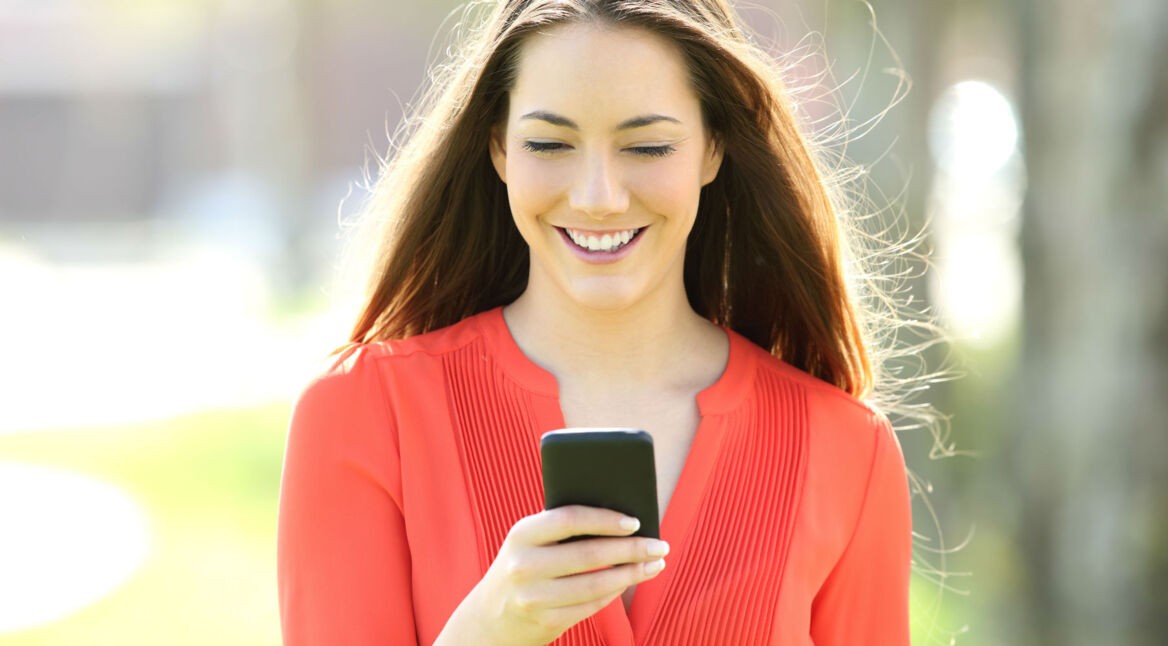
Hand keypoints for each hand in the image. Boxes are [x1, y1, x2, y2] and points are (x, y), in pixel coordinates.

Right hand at [436, 505, 669, 645]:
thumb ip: (563, 526)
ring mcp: (534, 597)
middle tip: (660, 545)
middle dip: (631, 549)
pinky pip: (592, 605)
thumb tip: (621, 517)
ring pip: (596, 584)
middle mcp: (524, 565)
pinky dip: (616, 592)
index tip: (636, 521)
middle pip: (589, 554)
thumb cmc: (524, 564)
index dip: (605, 520)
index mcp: (522, 534)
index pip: (570, 519)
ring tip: (655, 563)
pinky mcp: (546, 622)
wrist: (490, 617)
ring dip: (632, 573)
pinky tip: (631, 580)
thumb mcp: (531, 541)